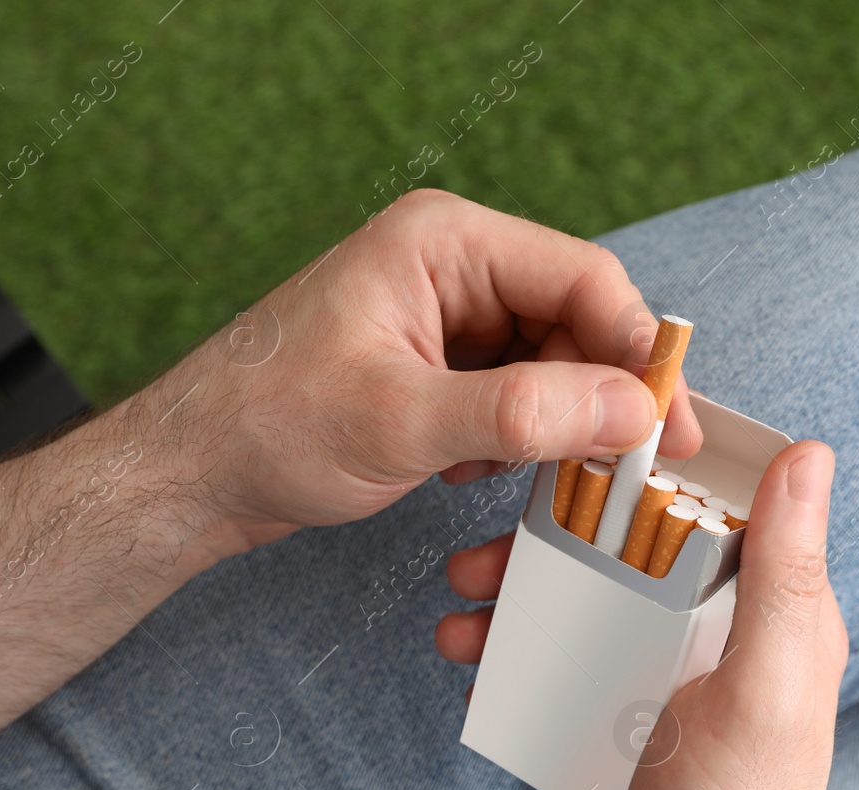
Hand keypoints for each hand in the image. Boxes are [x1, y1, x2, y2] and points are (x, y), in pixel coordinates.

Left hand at [150, 189, 700, 548]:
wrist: (192, 474)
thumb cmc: (268, 426)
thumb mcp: (403, 422)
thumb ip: (523, 413)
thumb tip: (629, 410)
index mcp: (443, 244)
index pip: (583, 279)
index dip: (636, 350)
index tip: (666, 423)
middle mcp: (450, 269)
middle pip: (575, 324)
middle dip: (597, 398)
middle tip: (620, 469)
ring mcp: (442, 320)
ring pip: (548, 368)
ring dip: (550, 428)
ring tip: (514, 475)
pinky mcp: (434, 369)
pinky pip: (512, 398)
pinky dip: (512, 443)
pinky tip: (465, 472)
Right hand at [438, 441, 846, 789]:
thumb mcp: (761, 691)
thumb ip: (784, 576)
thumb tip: (812, 455)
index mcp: (784, 625)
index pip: (729, 511)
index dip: (660, 472)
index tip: (585, 447)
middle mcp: (738, 646)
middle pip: (644, 553)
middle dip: (559, 538)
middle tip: (480, 550)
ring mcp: (684, 688)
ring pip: (601, 604)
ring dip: (528, 594)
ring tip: (460, 606)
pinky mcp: (639, 726)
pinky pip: (580, 661)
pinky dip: (529, 650)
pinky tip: (482, 658)